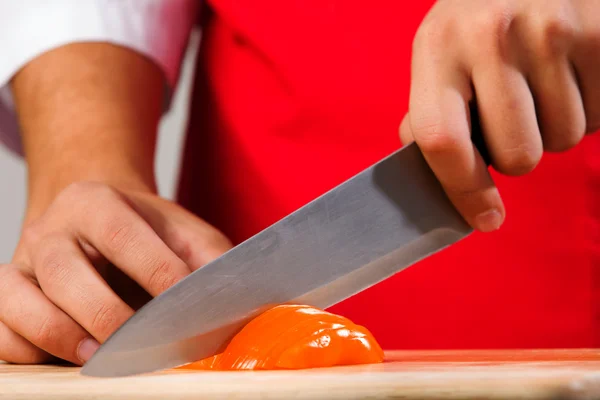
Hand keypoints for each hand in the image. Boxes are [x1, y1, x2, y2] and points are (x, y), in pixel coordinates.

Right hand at [0, 182, 231, 364]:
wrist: (94, 218)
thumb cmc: (144, 231)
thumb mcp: (183, 230)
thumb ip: (209, 258)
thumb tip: (234, 300)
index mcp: (96, 202)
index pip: (122, 234)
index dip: (155, 272)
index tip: (185, 307)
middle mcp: (51, 229)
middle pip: (64, 271)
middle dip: (105, 314)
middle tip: (141, 344)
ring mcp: (22, 262)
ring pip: (20, 299)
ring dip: (59, 335)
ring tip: (98, 357)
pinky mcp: (8, 294)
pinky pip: (0, 328)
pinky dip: (24, 348)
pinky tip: (61, 358)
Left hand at [400, 0, 598, 231]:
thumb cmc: (482, 19)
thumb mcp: (441, 51)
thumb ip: (430, 110)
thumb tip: (430, 168)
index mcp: (438, 45)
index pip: (440, 140)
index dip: (463, 191)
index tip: (484, 219)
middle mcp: (490, 34)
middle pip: (516, 156)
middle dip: (517, 152)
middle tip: (514, 113)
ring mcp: (551, 30)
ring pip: (562, 139)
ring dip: (553, 127)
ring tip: (542, 82)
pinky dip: (588, 106)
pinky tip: (569, 72)